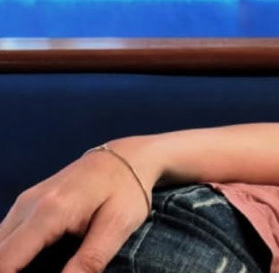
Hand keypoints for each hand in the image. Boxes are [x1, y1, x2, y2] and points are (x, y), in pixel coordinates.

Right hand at [0, 140, 156, 272]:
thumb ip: (90, 260)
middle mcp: (28, 204)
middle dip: (8, 271)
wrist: (127, 156)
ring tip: (34, 270)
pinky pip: (6, 235)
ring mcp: (24, 202)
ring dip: (9, 263)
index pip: (6, 259)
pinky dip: (12, 254)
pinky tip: (31, 263)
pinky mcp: (27, 203)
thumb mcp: (118, 226)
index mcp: (49, 212)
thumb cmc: (127, 189)